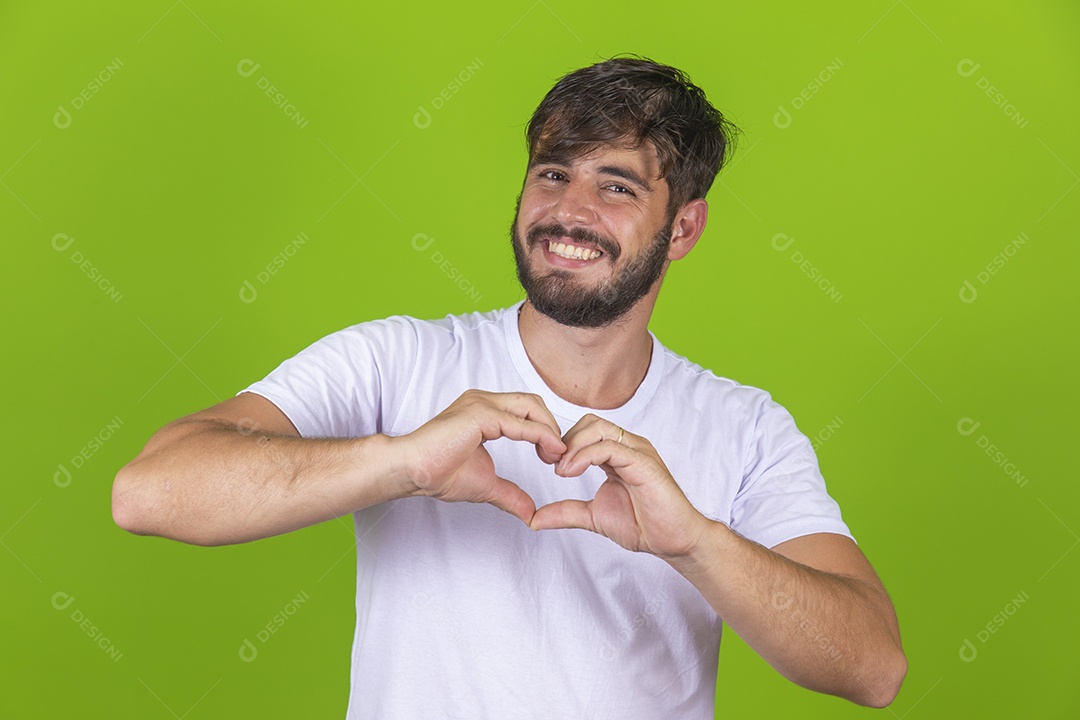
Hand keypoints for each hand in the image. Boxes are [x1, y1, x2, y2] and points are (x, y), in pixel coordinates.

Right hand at [396, 390, 565, 523]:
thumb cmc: (438, 474)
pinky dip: (541, 436)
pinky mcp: (480, 415)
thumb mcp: (487, 484)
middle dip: (551, 426)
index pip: (526, 409)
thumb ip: (510, 494)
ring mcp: (481, 404)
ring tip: (554, 455)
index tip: (552, 456)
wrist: (413, 472)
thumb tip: (530, 513)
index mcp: (484, 411)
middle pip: (532, 403)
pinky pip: (520, 423)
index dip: (545, 429)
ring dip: (549, 429)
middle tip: (557, 456)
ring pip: (530, 406)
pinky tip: (550, 451)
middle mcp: (484, 401)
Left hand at [529, 414, 709, 558]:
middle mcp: (629, 447)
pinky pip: (611, 448)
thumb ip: (566, 512)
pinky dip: (586, 456)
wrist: (674, 541)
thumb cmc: (644, 525)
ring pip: (600, 429)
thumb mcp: (593, 516)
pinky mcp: (644, 464)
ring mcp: (638, 452)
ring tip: (561, 470)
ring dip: (574, 445)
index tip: (546, 463)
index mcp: (618, 454)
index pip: (586, 430)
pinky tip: (572, 472)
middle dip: (565, 439)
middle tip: (550, 463)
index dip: (563, 442)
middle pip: (590, 422)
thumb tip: (535, 518)